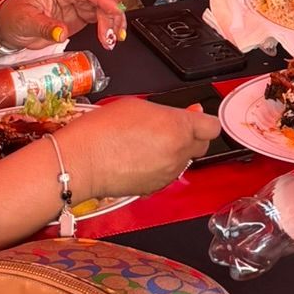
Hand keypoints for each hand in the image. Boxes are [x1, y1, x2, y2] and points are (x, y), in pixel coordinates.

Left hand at [0, 0, 127, 52]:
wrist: (8, 27)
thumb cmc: (14, 16)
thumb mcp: (26, 21)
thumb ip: (45, 26)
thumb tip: (62, 32)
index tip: (114, 10)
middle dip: (112, 14)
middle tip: (113, 33)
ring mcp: (78, 4)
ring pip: (104, 9)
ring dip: (113, 23)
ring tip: (114, 39)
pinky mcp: (80, 17)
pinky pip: (100, 19)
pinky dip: (108, 28)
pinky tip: (112, 37)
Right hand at [66, 98, 219, 200]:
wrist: (81, 162)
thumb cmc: (104, 130)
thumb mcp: (139, 105)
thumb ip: (170, 112)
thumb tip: (188, 114)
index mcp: (179, 128)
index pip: (212, 127)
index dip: (204, 120)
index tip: (196, 117)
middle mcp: (179, 154)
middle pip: (201, 145)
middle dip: (191, 136)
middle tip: (170, 127)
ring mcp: (168, 174)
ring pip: (184, 161)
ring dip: (174, 151)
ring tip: (148, 142)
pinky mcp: (155, 188)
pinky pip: (167, 174)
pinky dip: (160, 166)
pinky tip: (140, 157)